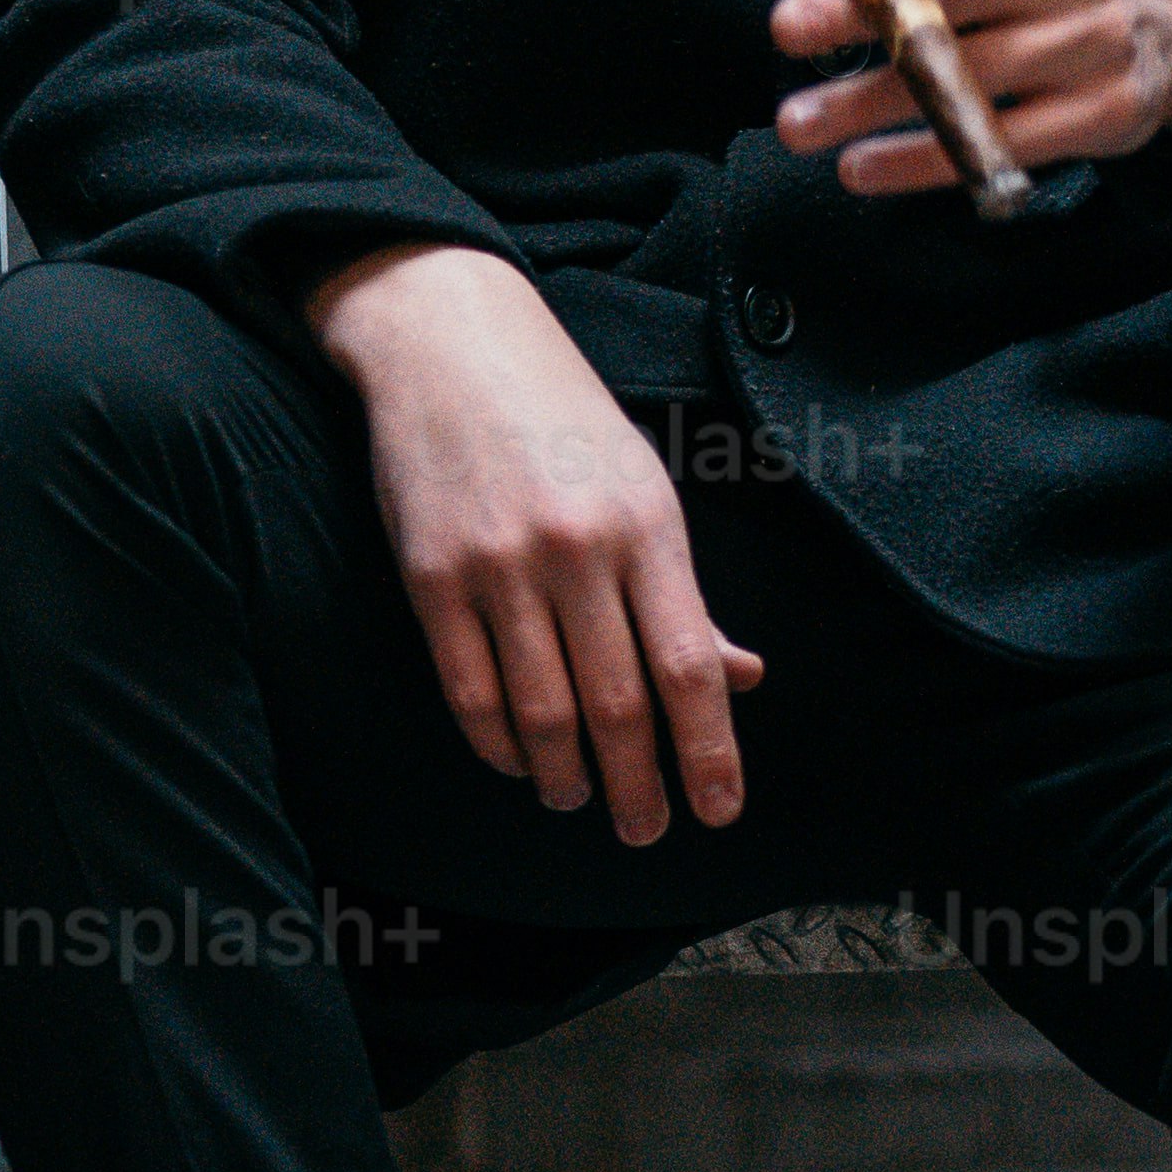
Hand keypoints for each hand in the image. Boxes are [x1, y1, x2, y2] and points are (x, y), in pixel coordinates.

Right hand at [298, 240, 762, 836]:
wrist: (449, 340)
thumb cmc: (561, 419)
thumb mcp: (644, 487)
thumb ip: (685, 591)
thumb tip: (740, 678)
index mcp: (647, 526)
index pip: (689, 665)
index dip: (709, 750)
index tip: (719, 811)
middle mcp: (578, 550)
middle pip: (618, 705)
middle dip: (638, 786)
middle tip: (646, 830)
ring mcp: (499, 566)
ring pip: (542, 713)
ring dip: (565, 779)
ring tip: (578, 800)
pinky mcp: (431, 577)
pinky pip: (468, 692)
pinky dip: (498, 745)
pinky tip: (519, 761)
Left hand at [767, 0, 1171, 192]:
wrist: (1167, 17)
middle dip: (870, 16)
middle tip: (787, 28)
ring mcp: (1097, 45)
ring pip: (975, 78)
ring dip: (875, 102)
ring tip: (797, 121)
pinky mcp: (1102, 115)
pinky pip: (1002, 144)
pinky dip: (924, 160)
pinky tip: (859, 165)